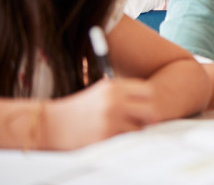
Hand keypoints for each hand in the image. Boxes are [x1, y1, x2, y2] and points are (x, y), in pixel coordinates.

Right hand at [44, 78, 158, 149]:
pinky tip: (113, 136)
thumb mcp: (100, 92)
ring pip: (141, 128)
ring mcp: (110, 119)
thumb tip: (149, 101)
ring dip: (136, 131)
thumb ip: (122, 93)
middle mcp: (114, 101)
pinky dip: (123, 140)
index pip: (147, 91)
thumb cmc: (77, 109)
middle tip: (143, 122)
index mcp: (113, 87)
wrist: (50, 123)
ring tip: (124, 129)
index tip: (144, 106)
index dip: (148, 100)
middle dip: (149, 117)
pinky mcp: (105, 136)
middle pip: (150, 109)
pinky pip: (126, 140)